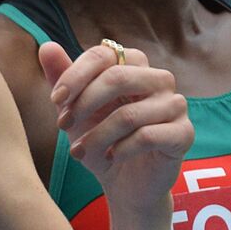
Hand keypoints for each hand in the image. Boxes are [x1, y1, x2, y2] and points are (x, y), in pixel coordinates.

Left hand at [39, 42, 192, 210]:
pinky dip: (120, 149)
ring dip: (96, 135)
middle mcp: (158, 79)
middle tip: (63, 125)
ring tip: (78, 152)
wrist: (125, 184)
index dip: (75, 74)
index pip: (104, 53)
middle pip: (117, 77)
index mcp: (133, 65)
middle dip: (83, 103)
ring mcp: (175, 105)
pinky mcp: (183, 133)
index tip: (56, 100)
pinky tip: (110, 157)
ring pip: (129, 114)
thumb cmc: (100, 140)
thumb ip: (62, 78)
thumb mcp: (74, 111)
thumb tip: (46, 46)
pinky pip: (147, 136)